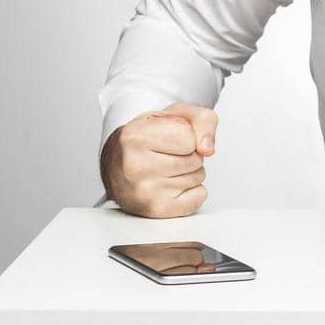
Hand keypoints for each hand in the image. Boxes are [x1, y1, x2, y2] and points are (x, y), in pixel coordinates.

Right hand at [100, 101, 217, 217]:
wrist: (117, 163)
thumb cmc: (146, 137)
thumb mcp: (175, 114)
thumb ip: (202, 120)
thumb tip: (207, 148)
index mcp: (135, 136)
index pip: (190, 138)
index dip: (187, 135)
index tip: (169, 136)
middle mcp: (135, 166)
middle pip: (196, 159)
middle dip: (189, 154)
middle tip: (166, 153)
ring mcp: (144, 192)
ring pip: (198, 177)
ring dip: (189, 172)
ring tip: (166, 168)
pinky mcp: (156, 210)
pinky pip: (199, 197)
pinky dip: (191, 191)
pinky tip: (170, 185)